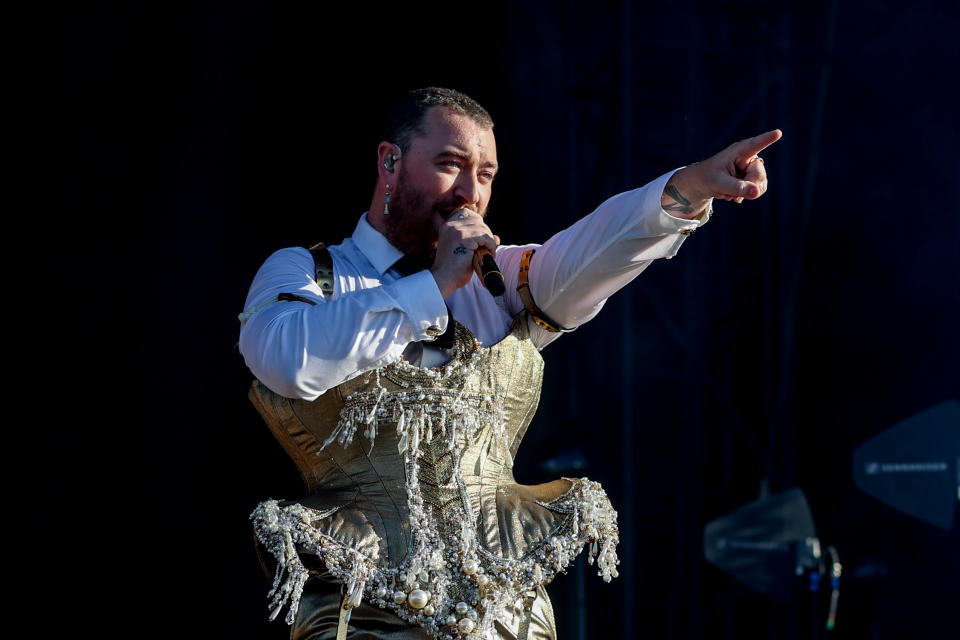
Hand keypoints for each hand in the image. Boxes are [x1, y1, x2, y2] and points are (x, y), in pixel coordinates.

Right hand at [430, 209, 499, 298]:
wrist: (443, 279)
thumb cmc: (453, 269)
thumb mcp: (464, 250)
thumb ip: (477, 241)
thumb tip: (496, 237)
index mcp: (447, 226)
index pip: (465, 213)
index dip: (476, 222)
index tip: (480, 236)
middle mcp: (451, 225)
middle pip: (477, 220)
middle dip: (485, 233)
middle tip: (486, 248)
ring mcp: (457, 230)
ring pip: (483, 228)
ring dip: (489, 241)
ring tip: (488, 253)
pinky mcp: (465, 238)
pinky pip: (485, 237)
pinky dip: (490, 246)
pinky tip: (489, 254)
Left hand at [662, 129, 781, 217]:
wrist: (703, 183)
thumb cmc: (708, 178)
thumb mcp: (718, 183)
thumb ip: (737, 187)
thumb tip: (756, 191)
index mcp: (739, 151)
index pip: (755, 144)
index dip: (767, 139)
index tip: (778, 133)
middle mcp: (749, 157)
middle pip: (759, 175)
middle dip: (747, 186)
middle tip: (729, 192)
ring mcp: (753, 167)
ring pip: (760, 184)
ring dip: (745, 192)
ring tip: (730, 192)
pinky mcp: (754, 177)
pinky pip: (758, 190)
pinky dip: (746, 195)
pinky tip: (733, 194)